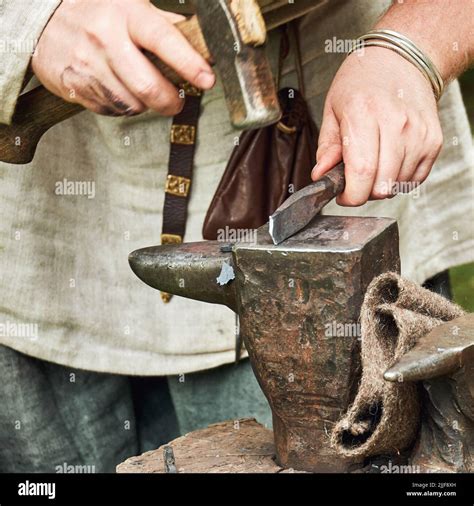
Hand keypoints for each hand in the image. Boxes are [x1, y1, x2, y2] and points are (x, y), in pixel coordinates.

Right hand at [32, 0, 214, 116]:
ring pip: (132, 104)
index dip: (189, 63)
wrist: (40, 18)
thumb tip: (200, 43)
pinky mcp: (75, 87)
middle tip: (177, 101)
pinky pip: (111, 110)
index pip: (163, 40)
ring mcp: (88, 65)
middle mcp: (105, 39)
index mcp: (124, 13)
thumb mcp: (129, 4)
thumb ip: (163, 24)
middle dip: (170, 101)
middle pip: (148, 86)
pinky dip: (123, 107)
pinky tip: (119, 90)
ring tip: (143, 91)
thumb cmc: (95, 10)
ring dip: (145, 105)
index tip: (207, 79)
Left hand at [312, 47, 442, 205]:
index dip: (350, 195)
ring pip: (397, 186)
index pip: (362, 173)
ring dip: (381, 186)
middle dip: (363, 193)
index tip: (343, 195)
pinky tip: (389, 162)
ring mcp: (419, 133)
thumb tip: (321, 176)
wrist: (402, 60)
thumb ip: (326, 148)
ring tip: (373, 164)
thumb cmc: (362, 82)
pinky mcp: (434, 141)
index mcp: (364, 114)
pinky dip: (399, 180)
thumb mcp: (333, 109)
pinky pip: (414, 180)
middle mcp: (396, 124)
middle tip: (355, 179)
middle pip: (381, 185)